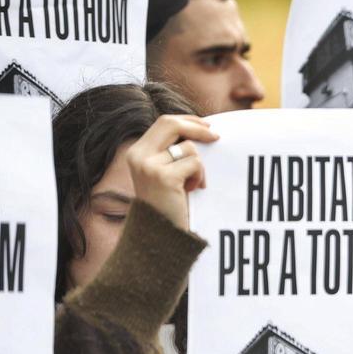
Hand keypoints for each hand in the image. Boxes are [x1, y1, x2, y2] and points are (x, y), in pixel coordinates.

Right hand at [125, 115, 216, 231]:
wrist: (160, 233)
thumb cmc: (169, 203)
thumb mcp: (164, 172)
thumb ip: (172, 151)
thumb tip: (200, 128)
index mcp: (136, 152)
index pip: (164, 122)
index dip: (187, 120)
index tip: (206, 125)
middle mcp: (138, 155)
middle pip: (171, 124)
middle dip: (197, 128)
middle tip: (216, 137)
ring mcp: (148, 165)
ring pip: (189, 147)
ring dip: (200, 166)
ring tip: (193, 184)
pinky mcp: (163, 176)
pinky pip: (195, 163)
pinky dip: (200, 176)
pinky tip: (193, 190)